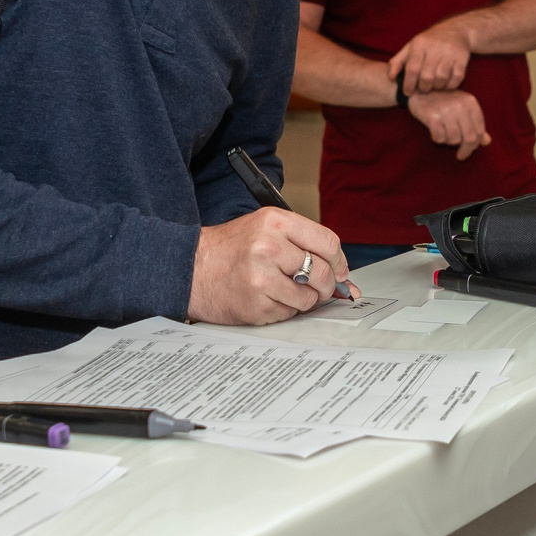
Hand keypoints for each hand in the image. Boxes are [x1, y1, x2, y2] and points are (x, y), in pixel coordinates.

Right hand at [187, 207, 349, 323]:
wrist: (190, 268)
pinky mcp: (256, 306)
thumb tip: (346, 278)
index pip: (328, 243)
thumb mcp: (264, 228)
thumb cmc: (229, 249)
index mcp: (275, 222)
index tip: (338, 270)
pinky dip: (284, 309)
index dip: (338, 261)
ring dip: (303, 299)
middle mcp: (269, 248)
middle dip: (325, 284)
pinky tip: (267, 298)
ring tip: (283, 290)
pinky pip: (289, 313)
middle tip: (315, 286)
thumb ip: (304, 244)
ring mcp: (262, 279)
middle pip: (323, 273)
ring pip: (309, 298)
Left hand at [387, 16, 474, 94]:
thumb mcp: (412, 46)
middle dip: (423, 88)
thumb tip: (391, 77)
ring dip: (436, 87)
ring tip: (434, 86)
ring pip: (441, 78)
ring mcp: (450, 53)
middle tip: (423, 89)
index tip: (407, 92)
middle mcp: (435, 47)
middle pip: (427, 76)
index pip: (412, 68)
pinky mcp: (462, 58)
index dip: (408, 84)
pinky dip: (450, 85)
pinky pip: (456, 78)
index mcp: (420, 44)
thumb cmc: (429, 42)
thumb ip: (399, 61)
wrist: (455, 30)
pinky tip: (445, 84)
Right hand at [409, 88, 490, 159]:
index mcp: (471, 102)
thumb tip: (487, 142)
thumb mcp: (463, 108)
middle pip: (470, 138)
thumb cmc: (445, 101)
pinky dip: (438, 139)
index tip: (469, 149)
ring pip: (454, 140)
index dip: (476, 144)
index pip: (480, 131)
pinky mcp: (433, 117)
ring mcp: (447, 110)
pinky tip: (435, 132)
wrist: (422, 89)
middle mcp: (460, 106)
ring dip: (449, 141)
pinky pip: (440, 138)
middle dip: (466, 150)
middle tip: (461, 156)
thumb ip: (475, 125)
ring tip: (444, 134)